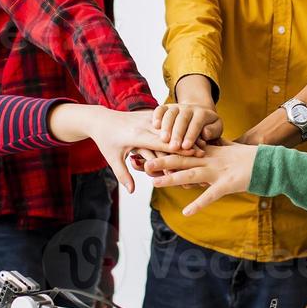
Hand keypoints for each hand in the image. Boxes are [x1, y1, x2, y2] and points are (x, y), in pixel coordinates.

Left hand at [50, 105, 201, 193]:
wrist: (100, 119)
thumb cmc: (106, 141)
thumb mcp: (112, 158)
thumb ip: (123, 175)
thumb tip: (131, 191)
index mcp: (136, 135)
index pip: (161, 142)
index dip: (178, 148)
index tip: (194, 155)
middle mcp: (144, 124)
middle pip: (171, 134)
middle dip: (188, 143)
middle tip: (205, 153)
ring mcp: (147, 118)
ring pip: (172, 126)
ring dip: (188, 135)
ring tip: (204, 145)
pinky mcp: (149, 115)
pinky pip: (168, 122)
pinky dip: (180, 128)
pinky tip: (193, 135)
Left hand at [142, 142, 257, 215]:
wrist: (271, 163)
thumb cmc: (252, 158)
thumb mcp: (232, 149)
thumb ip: (219, 145)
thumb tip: (210, 140)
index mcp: (211, 152)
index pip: (186, 149)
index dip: (168, 150)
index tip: (151, 149)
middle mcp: (211, 160)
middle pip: (182, 159)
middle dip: (162, 161)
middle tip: (144, 163)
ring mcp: (218, 172)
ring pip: (190, 174)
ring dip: (172, 179)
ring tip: (155, 183)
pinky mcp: (228, 184)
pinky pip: (210, 195)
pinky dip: (198, 204)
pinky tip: (187, 212)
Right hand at [150, 101, 223, 150]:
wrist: (199, 112)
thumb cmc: (208, 126)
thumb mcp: (216, 128)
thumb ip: (213, 131)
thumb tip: (205, 133)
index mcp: (203, 113)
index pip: (196, 123)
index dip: (191, 135)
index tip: (186, 147)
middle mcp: (189, 108)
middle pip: (182, 119)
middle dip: (177, 133)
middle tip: (174, 146)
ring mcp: (177, 106)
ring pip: (170, 113)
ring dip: (166, 127)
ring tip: (163, 139)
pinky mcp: (167, 107)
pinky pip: (161, 109)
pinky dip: (157, 116)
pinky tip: (155, 126)